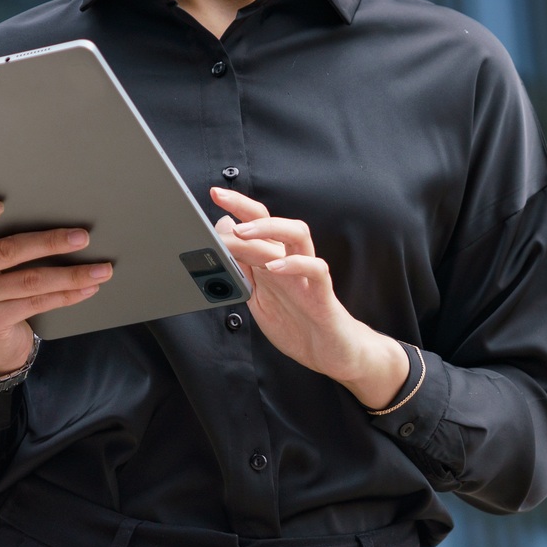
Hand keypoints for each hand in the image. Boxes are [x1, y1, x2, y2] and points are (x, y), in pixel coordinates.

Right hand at [0, 199, 111, 374]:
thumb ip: (2, 242)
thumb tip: (59, 219)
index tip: (0, 205)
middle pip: (5, 250)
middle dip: (50, 242)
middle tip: (82, 237)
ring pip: (29, 280)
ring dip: (71, 273)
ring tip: (101, 269)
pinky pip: (35, 303)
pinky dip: (67, 294)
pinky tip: (88, 288)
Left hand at [210, 187, 408, 407]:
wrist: (331, 353)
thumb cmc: (298, 324)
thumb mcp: (258, 298)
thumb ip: (242, 270)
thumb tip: (224, 242)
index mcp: (275, 262)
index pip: (258, 224)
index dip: (238, 207)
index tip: (215, 194)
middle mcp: (292, 262)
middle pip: (274, 222)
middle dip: (247, 208)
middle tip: (221, 200)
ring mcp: (308, 275)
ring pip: (298, 235)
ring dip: (269, 229)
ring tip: (243, 233)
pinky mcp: (323, 294)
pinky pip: (315, 269)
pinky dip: (295, 264)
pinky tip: (275, 267)